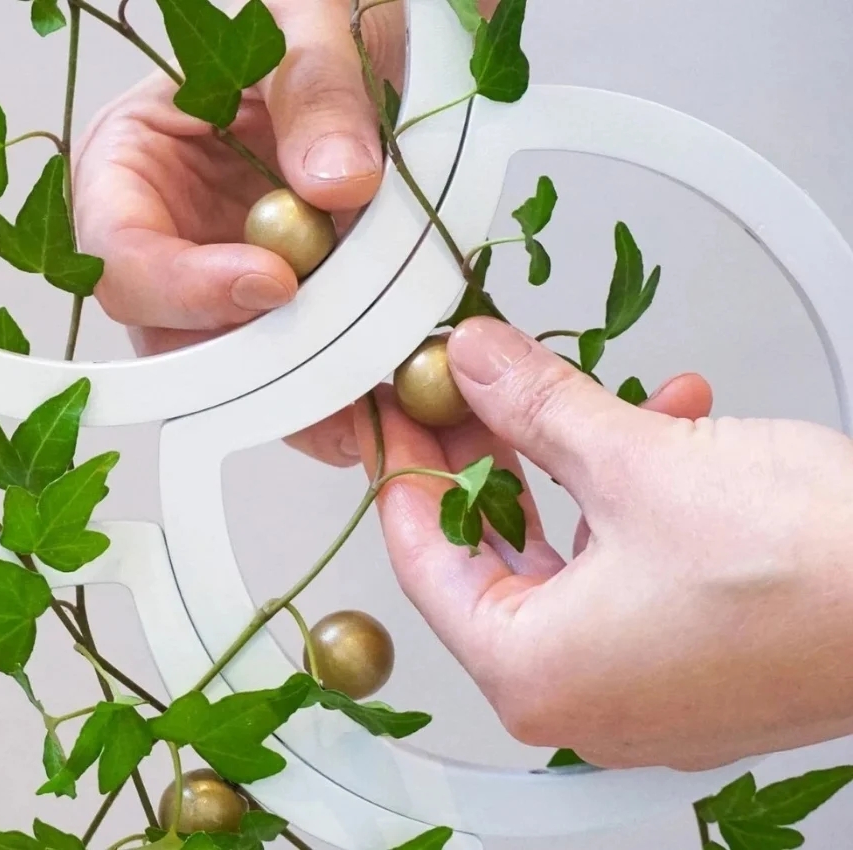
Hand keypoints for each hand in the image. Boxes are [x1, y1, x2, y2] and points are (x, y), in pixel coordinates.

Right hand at [73, 0, 405, 466]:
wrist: (371, 35)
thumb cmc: (305, 18)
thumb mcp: (306, 20)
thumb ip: (318, 90)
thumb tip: (335, 184)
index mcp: (128, 163)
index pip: (120, 251)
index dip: (184, 286)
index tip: (274, 282)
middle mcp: (165, 236)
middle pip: (172, 335)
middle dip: (249, 364)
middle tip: (329, 374)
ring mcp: (224, 278)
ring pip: (239, 367)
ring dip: (301, 388)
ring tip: (368, 399)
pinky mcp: (288, 307)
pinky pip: (300, 363)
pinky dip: (340, 382)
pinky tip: (386, 387)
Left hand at [355, 316, 852, 770]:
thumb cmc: (814, 570)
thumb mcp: (639, 460)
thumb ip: (536, 406)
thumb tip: (473, 362)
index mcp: (532, 670)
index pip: (422, 558)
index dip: (407, 466)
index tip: (398, 409)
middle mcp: (579, 698)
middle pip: (492, 557)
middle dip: (491, 457)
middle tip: (467, 391)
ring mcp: (641, 690)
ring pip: (567, 559)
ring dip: (573, 467)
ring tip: (573, 396)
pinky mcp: (696, 669)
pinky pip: (629, 577)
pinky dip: (634, 504)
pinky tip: (668, 424)